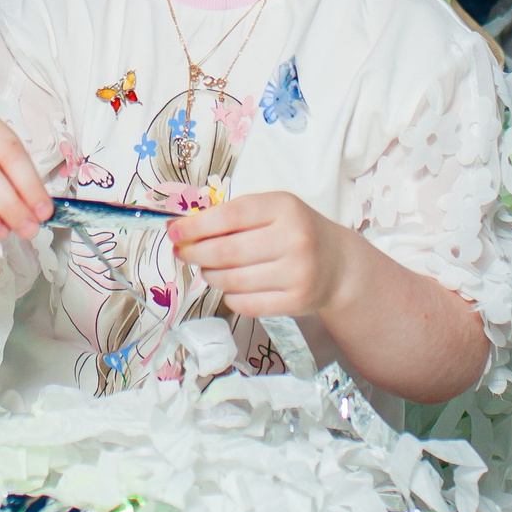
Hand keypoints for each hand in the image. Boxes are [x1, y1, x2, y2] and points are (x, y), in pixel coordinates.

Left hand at [168, 193, 347, 319]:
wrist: (338, 264)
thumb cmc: (295, 231)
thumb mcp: (272, 210)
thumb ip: (233, 216)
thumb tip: (183, 230)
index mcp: (284, 207)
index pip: (230, 216)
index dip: (196, 226)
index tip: (174, 232)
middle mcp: (294, 239)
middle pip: (227, 251)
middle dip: (196, 253)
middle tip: (183, 253)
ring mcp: (298, 273)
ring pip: (233, 280)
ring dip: (210, 276)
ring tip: (208, 269)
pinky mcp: (297, 301)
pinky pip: (247, 304)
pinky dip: (230, 297)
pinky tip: (231, 287)